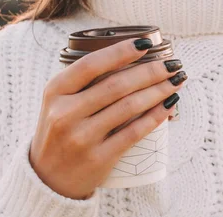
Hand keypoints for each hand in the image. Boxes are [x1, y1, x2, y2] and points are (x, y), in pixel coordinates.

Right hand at [29, 38, 186, 199]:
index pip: (92, 64)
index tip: (146, 43)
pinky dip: (155, 116)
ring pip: (129, 107)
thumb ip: (83, 81)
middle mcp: (66, 113)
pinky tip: (168, 105)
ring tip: (176, 81)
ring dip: (158, 91)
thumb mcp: (57, 102)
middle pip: (117, 85)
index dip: (121, 51)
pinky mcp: (98, 158)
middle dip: (150, 71)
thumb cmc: (58, 132)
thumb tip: (129, 57)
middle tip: (172, 64)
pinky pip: (134, 132)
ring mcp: (82, 137)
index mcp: (55, 91)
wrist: (46, 179)